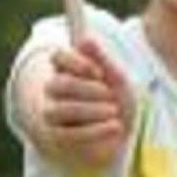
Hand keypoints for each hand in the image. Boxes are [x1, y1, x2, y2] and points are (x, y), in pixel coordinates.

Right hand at [33, 39, 132, 167]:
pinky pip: (67, 134)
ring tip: (114, 112)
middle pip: (60, 84)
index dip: (77, 63)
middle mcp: (55, 90)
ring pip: (59, 110)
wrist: (123, 133)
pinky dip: (94, 131)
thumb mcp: (117, 79)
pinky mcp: (58, 137)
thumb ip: (102, 60)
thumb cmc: (118, 99)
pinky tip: (114, 126)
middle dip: (89, 90)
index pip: (58, 57)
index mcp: (67, 69)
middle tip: (111, 96)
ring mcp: (53, 113)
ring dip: (91, 111)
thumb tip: (85, 39)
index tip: (100, 73)